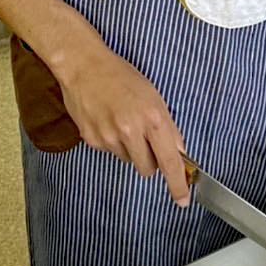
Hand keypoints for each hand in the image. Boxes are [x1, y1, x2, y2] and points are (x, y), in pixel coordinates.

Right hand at [52, 37, 189, 204]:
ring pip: (128, 160)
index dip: (178, 183)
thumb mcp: (153, 95)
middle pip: (147, 168)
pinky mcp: (92, 140)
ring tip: (120, 121)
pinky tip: (106, 120)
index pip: (169, 161)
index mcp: (151, 118)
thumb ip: (167, 126)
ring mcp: (109, 137)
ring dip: (129, 148)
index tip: (182, 199)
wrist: (83, 66)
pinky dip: (111, 141)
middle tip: (143, 137)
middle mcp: (130, 131)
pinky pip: (109, 152)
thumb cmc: (119, 75)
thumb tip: (177, 150)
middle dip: (149, 159)